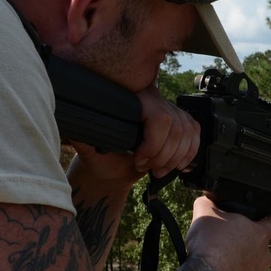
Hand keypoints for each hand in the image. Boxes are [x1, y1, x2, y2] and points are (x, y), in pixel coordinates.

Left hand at [70, 85, 199, 184]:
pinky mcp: (180, 124)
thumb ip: (84, 140)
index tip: (138, 160)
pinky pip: (195, 134)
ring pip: (188, 132)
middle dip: (164, 154)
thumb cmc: (101, 159)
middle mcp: (154, 101)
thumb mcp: (90, 150)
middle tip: (145, 167)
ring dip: (176, 157)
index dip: (154, 144)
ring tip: (157, 169)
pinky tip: (177, 165)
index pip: (160, 117)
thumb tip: (75, 131)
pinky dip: (189, 153)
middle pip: (177, 127)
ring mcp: (169, 111)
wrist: (111, 169)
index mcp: (132, 101)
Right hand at [185, 196, 270, 270]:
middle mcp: (264, 256)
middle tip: (224, 245)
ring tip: (217, 264)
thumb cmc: (209, 246)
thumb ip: (208, 202)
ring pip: (250, 268)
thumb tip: (207, 200)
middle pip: (259, 248)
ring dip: (238, 265)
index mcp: (259, 234)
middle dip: (245, 246)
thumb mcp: (204, 213)